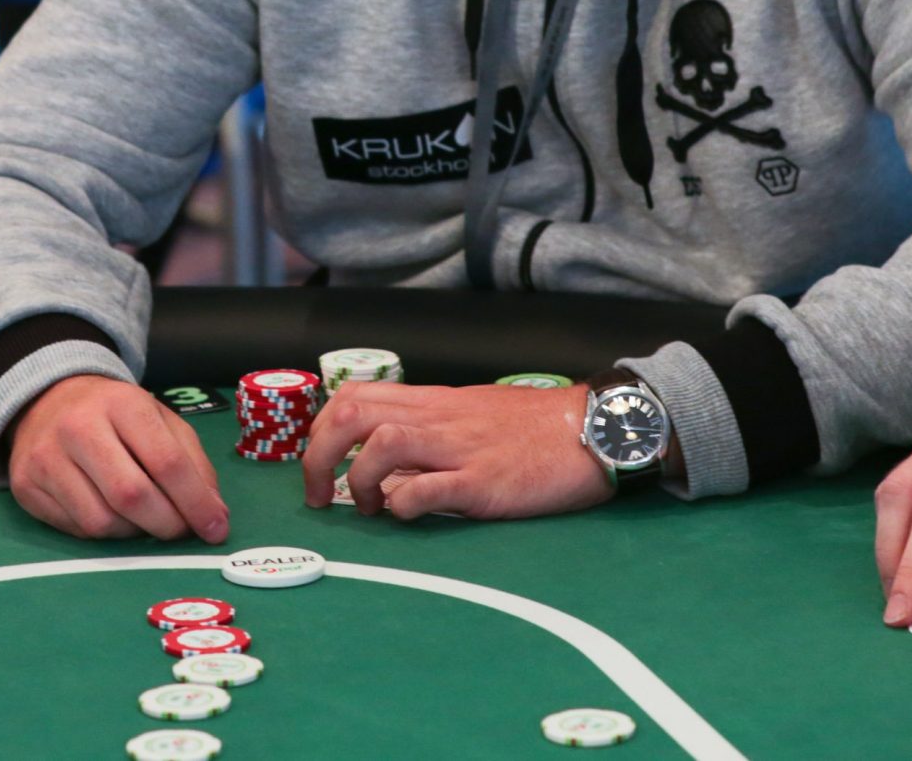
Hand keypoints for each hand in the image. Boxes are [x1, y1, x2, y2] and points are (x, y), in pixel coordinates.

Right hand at [8, 375, 228, 542]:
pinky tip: (110, 512)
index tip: (215, 530)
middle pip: (131, 496)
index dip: (196, 503)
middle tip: (180, 532)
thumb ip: (193, 464)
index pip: (166, 462)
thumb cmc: (115, 416)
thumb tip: (214, 516)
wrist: (47, 399)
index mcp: (122, 403)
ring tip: (142, 517)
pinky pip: (75, 530)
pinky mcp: (25, 485)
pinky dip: (103, 532)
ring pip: (101, 522)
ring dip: (133, 532)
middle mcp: (79, 427)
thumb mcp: (159, 420)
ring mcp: (46, 457)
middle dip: (166, 525)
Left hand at [302, 381, 613, 521]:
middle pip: (351, 415)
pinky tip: (406, 514)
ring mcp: (459, 449)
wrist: (593, 429)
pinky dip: (404, 504)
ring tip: (368, 508)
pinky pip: (428, 488)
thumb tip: (383, 472)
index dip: (321, 429)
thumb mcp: (471, 417)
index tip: (319, 463)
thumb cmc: (534, 429)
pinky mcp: (484, 482)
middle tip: (318, 495)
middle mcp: (437, 419)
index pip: (353, 397)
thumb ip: (427, 436)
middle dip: (318, 454)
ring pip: (381, 444)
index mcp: (431, 402)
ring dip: (358, 480)